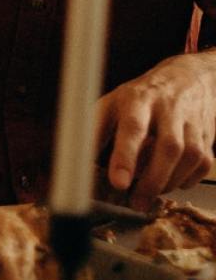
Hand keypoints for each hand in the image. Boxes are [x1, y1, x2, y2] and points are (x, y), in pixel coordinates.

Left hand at [96, 52, 215, 209]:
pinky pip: (202, 166)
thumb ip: (94, 130)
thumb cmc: (140, 96)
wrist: (186, 78)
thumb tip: (77, 160)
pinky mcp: (207, 138)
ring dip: (168, 183)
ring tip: (147, 196)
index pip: (132, 127)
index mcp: (137, 99)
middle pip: (168, 147)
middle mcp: (168, 109)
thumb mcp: (111, 104)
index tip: (118, 182)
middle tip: (135, 201)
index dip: (125, 156)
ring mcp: (191, 123)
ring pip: (189, 158)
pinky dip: (186, 180)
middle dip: (151, 180)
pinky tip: (170, 182)